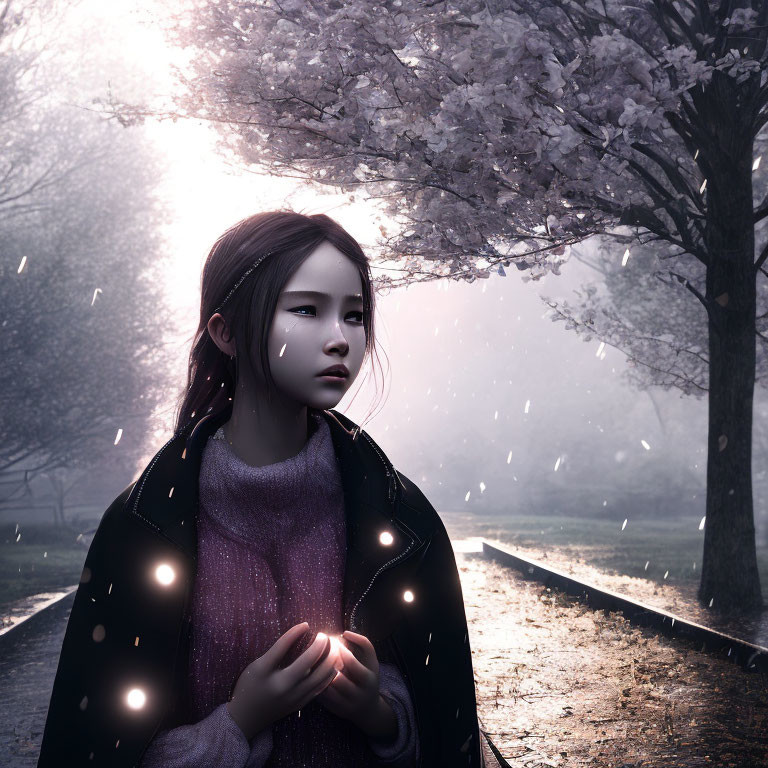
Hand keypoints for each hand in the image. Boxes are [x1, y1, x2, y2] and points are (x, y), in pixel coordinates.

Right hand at [226, 622, 337, 739]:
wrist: (247, 717)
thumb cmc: (250, 685)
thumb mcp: (258, 665)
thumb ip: (277, 650)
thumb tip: (299, 632)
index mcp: (267, 673)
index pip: (283, 646)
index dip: (295, 632)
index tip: (306, 624)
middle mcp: (282, 686)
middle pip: (307, 662)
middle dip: (320, 645)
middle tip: (325, 635)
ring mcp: (292, 698)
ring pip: (319, 677)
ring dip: (329, 660)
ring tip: (334, 647)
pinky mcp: (300, 705)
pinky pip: (320, 688)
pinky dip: (328, 675)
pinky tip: (333, 665)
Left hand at [315, 630, 394, 738]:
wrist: (368, 709)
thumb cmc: (368, 677)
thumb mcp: (372, 661)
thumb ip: (363, 643)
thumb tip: (344, 633)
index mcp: (368, 680)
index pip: (353, 664)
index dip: (342, 651)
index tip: (335, 642)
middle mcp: (358, 695)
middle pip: (339, 680)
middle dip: (328, 666)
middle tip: (321, 653)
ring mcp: (346, 706)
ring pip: (327, 691)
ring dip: (320, 676)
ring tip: (315, 663)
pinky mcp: (335, 711)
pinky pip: (322, 698)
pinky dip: (316, 685)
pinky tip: (313, 675)